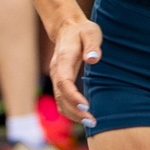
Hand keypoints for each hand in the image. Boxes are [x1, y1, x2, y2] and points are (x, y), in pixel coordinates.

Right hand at [44, 12, 103, 127]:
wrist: (67, 28)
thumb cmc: (82, 31)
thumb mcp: (91, 32)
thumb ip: (92, 45)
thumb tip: (92, 59)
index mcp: (63, 59)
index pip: (64, 82)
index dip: (73, 97)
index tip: (86, 107)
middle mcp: (56, 71)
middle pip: (61, 96)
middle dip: (75, 111)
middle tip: (93, 121)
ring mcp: (56, 77)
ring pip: (59, 101)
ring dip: (72, 114)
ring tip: (91, 122)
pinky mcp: (60, 82)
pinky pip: (61, 100)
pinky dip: (70, 110)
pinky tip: (83, 115)